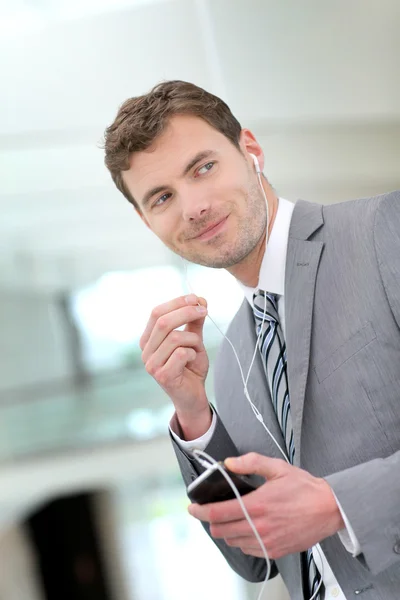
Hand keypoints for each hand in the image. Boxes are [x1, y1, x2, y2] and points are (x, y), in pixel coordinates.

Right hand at [140, 294, 210, 436]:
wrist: (193, 396)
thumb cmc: (190, 367)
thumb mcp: (193, 340)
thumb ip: (194, 321)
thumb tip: (200, 299)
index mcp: (149, 339)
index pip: (156, 313)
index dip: (176, 302)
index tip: (196, 298)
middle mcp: (146, 351)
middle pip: (163, 322)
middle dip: (186, 312)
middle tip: (204, 310)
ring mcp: (151, 365)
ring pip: (174, 338)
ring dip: (192, 339)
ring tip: (196, 348)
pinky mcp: (162, 376)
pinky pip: (181, 354)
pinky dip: (192, 353)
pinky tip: (192, 361)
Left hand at [188, 452, 344, 558]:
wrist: (330, 509)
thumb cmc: (305, 488)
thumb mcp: (277, 467)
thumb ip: (250, 463)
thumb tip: (229, 463)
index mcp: (257, 505)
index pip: (218, 513)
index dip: (200, 511)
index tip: (192, 508)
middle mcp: (259, 527)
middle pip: (221, 531)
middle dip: (212, 521)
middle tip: (213, 511)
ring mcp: (267, 542)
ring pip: (233, 542)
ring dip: (227, 530)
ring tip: (232, 518)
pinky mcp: (275, 551)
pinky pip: (249, 550)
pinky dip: (242, 540)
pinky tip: (248, 528)